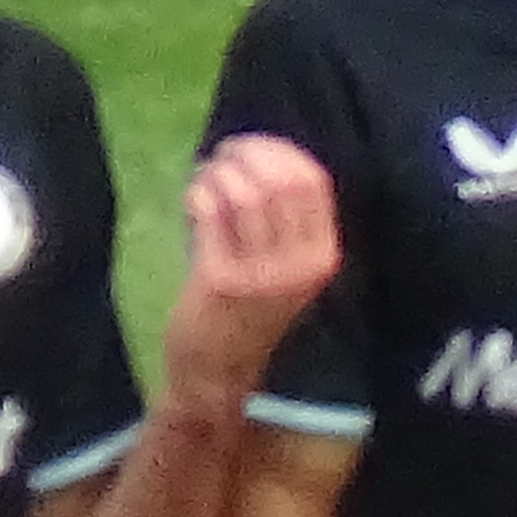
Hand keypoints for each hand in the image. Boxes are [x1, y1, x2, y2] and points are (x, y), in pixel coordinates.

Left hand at [156, 133, 341, 419]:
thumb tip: (260, 151)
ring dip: (220, 173)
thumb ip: (283, 218)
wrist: (218, 370)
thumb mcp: (284, 265)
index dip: (280, 150)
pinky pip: (211, 213)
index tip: (251, 146)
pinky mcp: (222, 280)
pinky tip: (193, 196)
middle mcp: (299, 265)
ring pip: (245, 194)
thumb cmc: (246, 307)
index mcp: (322, 256)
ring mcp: (262, 274)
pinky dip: (199, 192)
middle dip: (248, 154)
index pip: (313, 181)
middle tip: (223, 155)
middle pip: (281, 181)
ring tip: (207, 176)